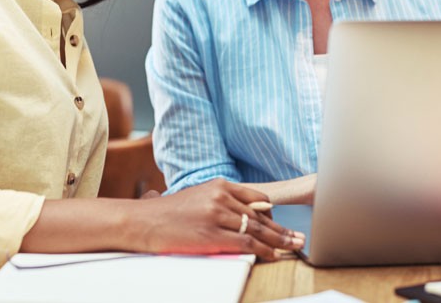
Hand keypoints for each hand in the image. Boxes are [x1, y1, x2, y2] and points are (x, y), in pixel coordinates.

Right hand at [129, 179, 304, 261]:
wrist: (142, 221)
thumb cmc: (167, 213)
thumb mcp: (198, 198)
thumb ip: (221, 203)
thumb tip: (245, 216)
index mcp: (219, 185)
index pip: (257, 199)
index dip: (273, 215)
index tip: (282, 226)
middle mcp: (220, 196)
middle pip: (261, 215)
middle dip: (282, 229)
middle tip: (298, 238)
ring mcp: (216, 215)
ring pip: (256, 230)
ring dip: (278, 241)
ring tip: (292, 247)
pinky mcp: (211, 234)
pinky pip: (245, 243)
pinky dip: (263, 250)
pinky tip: (272, 255)